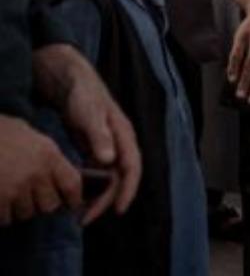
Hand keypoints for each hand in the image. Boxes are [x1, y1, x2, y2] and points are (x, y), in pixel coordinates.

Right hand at [0, 115, 80, 225]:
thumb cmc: (0, 131)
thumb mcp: (29, 134)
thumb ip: (45, 154)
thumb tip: (57, 174)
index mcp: (48, 155)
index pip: (72, 184)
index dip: (74, 198)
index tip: (71, 203)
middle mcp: (36, 174)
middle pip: (49, 206)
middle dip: (41, 204)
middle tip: (31, 197)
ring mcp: (16, 188)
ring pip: (26, 214)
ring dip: (19, 209)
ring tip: (10, 195)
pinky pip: (5, 218)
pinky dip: (2, 214)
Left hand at [32, 44, 140, 222]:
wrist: (68, 79)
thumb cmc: (82, 93)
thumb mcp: (89, 113)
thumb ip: (100, 136)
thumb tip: (109, 161)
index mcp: (124, 135)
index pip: (131, 167)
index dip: (127, 190)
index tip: (118, 210)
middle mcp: (118, 143)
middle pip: (119, 177)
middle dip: (106, 200)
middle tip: (85, 219)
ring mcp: (105, 145)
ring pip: (107, 177)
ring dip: (96, 196)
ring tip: (79, 212)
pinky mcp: (93, 146)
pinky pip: (95, 172)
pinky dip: (87, 186)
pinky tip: (75, 194)